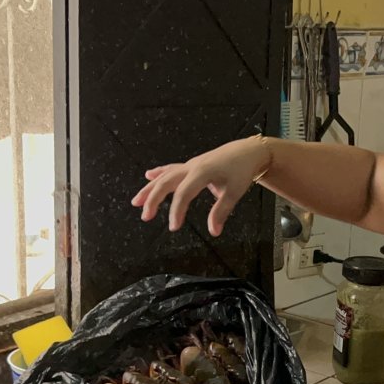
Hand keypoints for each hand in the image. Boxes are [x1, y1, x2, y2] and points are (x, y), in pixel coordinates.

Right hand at [130, 136, 270, 236]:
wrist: (247, 151)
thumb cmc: (242, 171)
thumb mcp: (235, 192)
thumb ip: (221, 212)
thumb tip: (213, 231)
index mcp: (202, 172)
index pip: (184, 193)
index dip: (177, 210)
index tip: (173, 227)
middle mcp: (192, 167)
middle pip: (167, 182)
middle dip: (154, 199)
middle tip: (145, 216)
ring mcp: (190, 165)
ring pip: (165, 175)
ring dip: (150, 188)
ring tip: (136, 201)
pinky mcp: (192, 165)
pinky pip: (171, 169)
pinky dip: (160, 173)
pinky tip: (149, 175)